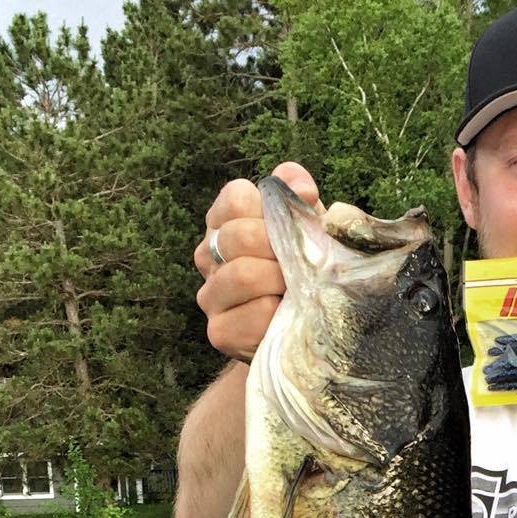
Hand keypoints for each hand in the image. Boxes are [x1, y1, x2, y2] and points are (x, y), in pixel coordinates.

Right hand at [194, 162, 323, 361]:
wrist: (306, 330)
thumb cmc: (305, 270)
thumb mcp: (308, 230)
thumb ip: (301, 200)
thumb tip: (300, 186)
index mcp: (225, 221)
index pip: (237, 197)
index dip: (273, 211)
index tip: (296, 227)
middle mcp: (208, 254)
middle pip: (239, 236)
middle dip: (281, 250)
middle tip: (304, 266)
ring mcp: (210, 294)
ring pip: (242, 275)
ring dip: (281, 283)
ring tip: (298, 290)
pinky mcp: (220, 331)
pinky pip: (251, 315)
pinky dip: (277, 315)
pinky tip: (288, 315)